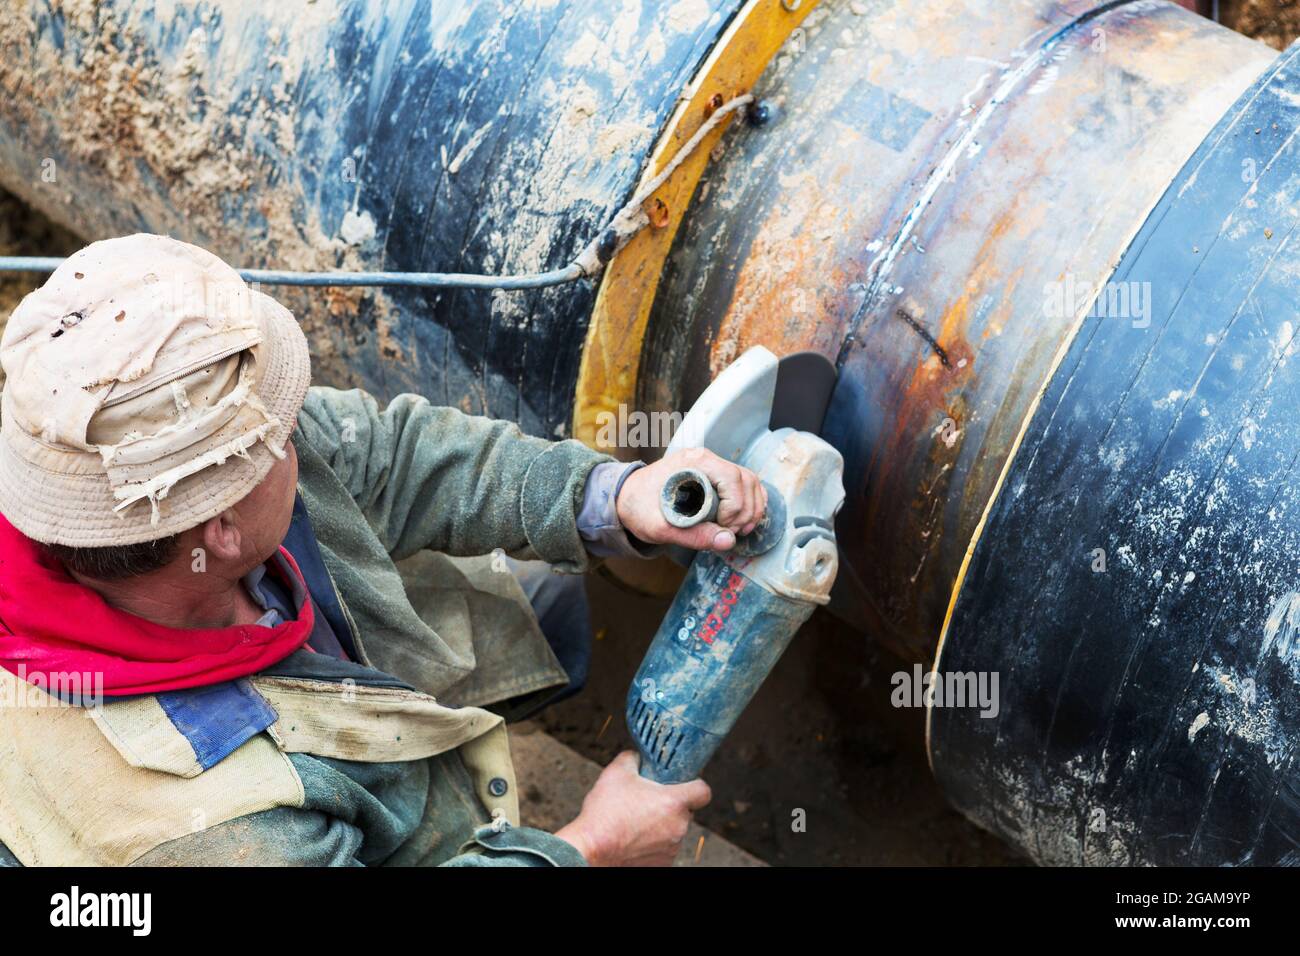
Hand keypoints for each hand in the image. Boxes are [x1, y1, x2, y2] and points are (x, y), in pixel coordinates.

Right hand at [554, 751, 711, 865]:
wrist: (591, 850)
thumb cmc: (604, 814)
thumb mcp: (616, 773)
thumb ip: (633, 758)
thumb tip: (637, 757)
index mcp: (674, 802)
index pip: (704, 791)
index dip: (694, 784)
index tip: (683, 784)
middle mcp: (679, 826)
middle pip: (686, 811)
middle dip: (670, 805)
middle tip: (649, 800)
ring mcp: (672, 848)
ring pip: (674, 830)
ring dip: (661, 824)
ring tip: (636, 821)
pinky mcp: (662, 863)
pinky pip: (664, 848)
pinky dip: (653, 843)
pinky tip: (634, 838)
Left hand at [616, 448, 766, 551]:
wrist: (626, 498)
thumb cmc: (639, 508)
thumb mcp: (661, 528)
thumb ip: (694, 536)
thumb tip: (728, 541)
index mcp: (693, 463)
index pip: (732, 477)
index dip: (736, 506)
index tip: (723, 526)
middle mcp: (706, 459)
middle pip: (745, 479)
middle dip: (745, 510)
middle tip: (731, 533)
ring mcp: (711, 466)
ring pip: (749, 482)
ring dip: (751, 508)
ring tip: (737, 530)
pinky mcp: (714, 476)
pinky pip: (744, 485)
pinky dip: (750, 503)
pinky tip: (741, 522)